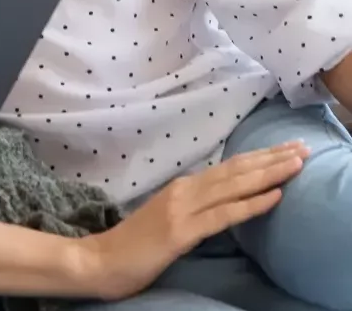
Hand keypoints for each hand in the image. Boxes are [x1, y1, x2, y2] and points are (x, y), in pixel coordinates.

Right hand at [76, 142, 306, 300]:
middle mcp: (183, 190)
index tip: (288, 149)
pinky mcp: (181, 231)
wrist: (101, 259)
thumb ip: (192, 207)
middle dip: (272, 158)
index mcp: (181, 187)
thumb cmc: (134, 244)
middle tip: (303, 147)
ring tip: (297, 163)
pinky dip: (251, 204)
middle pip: (235, 171)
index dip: (260, 157)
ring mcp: (182, 208)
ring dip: (268, 173)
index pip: (228, 168)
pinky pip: (224, 215)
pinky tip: (275, 197)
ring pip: (233, 186)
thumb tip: (221, 202)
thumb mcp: (168, 218)